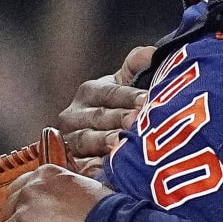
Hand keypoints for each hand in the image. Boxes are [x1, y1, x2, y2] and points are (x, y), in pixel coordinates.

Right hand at [58, 45, 153, 174]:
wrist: (113, 142)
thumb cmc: (125, 107)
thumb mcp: (129, 84)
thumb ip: (137, 65)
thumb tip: (151, 53)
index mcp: (90, 92)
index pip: (110, 93)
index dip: (129, 96)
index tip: (148, 100)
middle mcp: (75, 115)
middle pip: (99, 117)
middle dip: (119, 119)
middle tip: (137, 122)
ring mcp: (71, 140)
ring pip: (86, 140)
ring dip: (104, 142)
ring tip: (120, 144)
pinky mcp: (72, 165)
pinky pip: (80, 165)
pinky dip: (92, 166)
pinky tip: (107, 168)